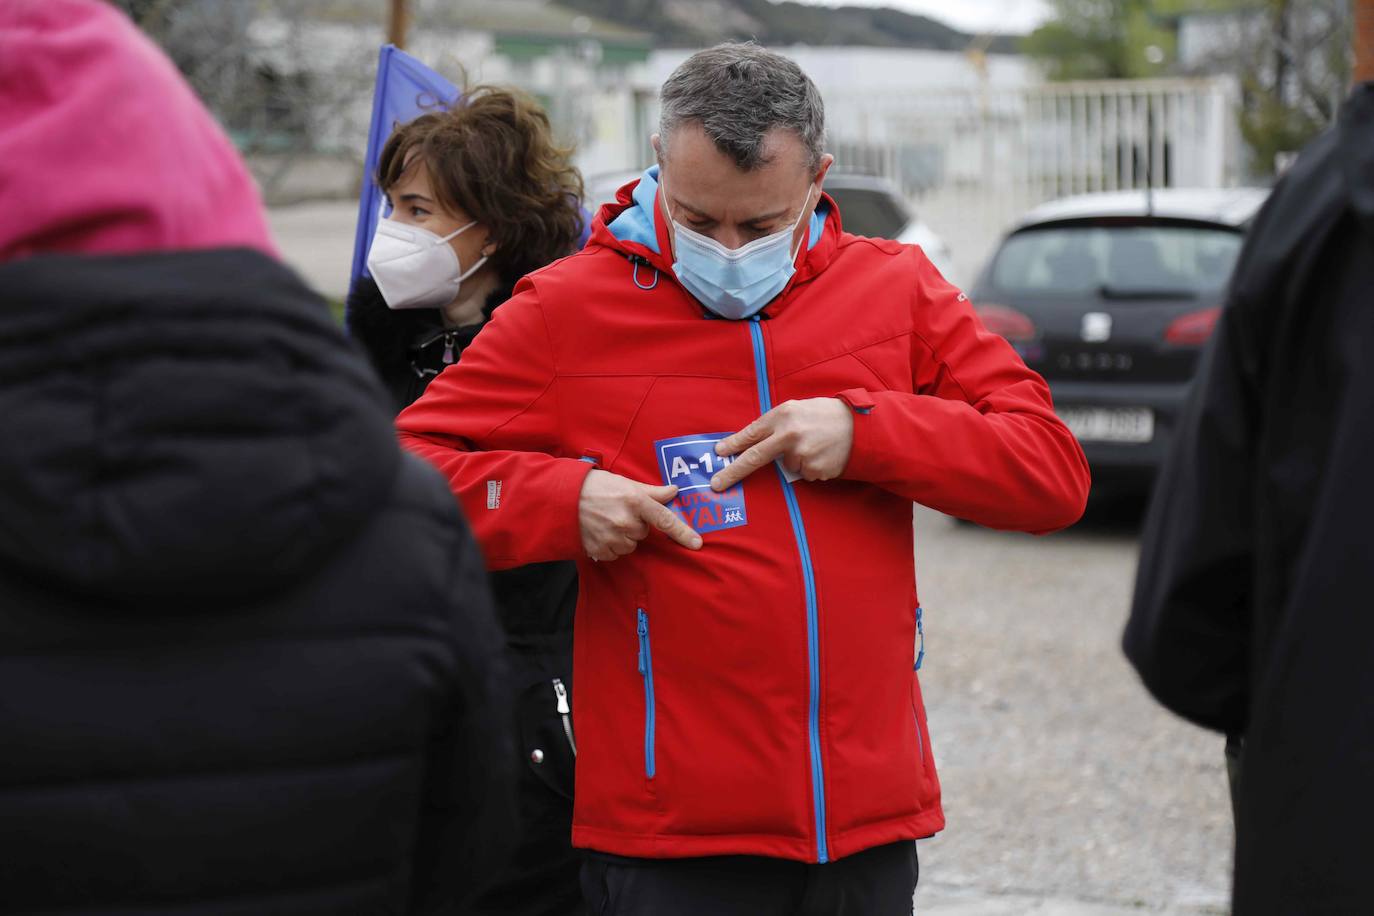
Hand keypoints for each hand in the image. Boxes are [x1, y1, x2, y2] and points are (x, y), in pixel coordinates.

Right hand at [579, 469, 702, 561]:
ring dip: (623, 536)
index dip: (682, 533)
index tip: (697, 544)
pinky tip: (600, 531)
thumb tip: (674, 491)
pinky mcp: (600, 550)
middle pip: (644, 533)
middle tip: (619, 511)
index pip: (665, 520)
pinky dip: (611, 545)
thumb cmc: (596, 487)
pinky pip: (616, 554)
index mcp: (635, 502)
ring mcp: (612, 537)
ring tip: (607, 521)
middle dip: (636, 524)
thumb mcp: (626, 483)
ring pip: (631, 545)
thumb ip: (652, 491)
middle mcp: (626, 521)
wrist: (563, 498)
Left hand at [710, 398, 853, 490]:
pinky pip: (804, 473)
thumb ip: (775, 424)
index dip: (733, 445)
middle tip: (717, 484)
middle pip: (755, 457)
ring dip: (796, 460)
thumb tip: (751, 442)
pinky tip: (823, 454)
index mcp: (783, 415)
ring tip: (815, 445)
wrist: (861, 427)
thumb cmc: (825, 415)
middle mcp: (790, 435)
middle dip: (733, 472)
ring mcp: (802, 455)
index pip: (751, 433)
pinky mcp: (814, 470)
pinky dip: (811, 467)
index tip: (718, 454)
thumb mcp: (797, 409)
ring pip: (786, 467)